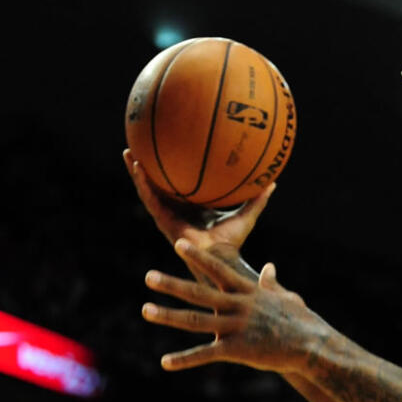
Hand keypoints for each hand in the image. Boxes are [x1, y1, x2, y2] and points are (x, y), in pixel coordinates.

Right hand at [123, 147, 270, 284]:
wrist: (220, 256)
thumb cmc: (233, 240)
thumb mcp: (246, 214)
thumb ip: (257, 199)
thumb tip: (272, 182)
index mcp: (192, 206)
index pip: (180, 184)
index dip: (173, 169)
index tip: (169, 149)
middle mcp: (176, 209)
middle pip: (159, 183)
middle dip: (149, 165)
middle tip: (140, 145)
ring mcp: (167, 214)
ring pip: (148, 189)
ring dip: (137, 171)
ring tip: (129, 152)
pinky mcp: (162, 220)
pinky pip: (150, 198)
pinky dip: (142, 183)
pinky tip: (137, 168)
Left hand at [142, 240, 328, 374]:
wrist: (313, 346)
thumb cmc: (303, 322)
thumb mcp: (288, 298)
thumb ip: (272, 283)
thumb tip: (269, 267)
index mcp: (249, 293)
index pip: (219, 270)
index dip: (199, 256)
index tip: (179, 244)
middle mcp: (238, 307)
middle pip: (199, 293)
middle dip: (172, 284)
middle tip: (148, 276)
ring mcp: (236, 328)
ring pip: (195, 320)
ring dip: (168, 315)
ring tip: (146, 310)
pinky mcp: (237, 350)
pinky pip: (205, 354)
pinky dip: (184, 359)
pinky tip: (165, 362)